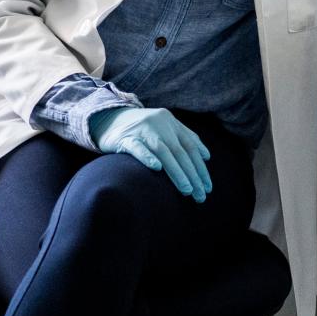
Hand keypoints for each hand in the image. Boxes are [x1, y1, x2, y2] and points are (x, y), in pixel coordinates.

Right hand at [90, 107, 212, 202]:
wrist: (108, 120)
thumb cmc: (142, 130)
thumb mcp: (165, 129)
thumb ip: (186, 138)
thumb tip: (206, 156)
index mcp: (171, 122)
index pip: (190, 147)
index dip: (200, 168)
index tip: (207, 187)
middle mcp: (159, 123)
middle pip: (180, 151)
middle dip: (193, 175)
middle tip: (200, 195)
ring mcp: (142, 130)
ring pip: (164, 151)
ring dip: (177, 172)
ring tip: (187, 190)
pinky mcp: (125, 138)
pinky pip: (138, 148)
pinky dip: (148, 157)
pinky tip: (157, 169)